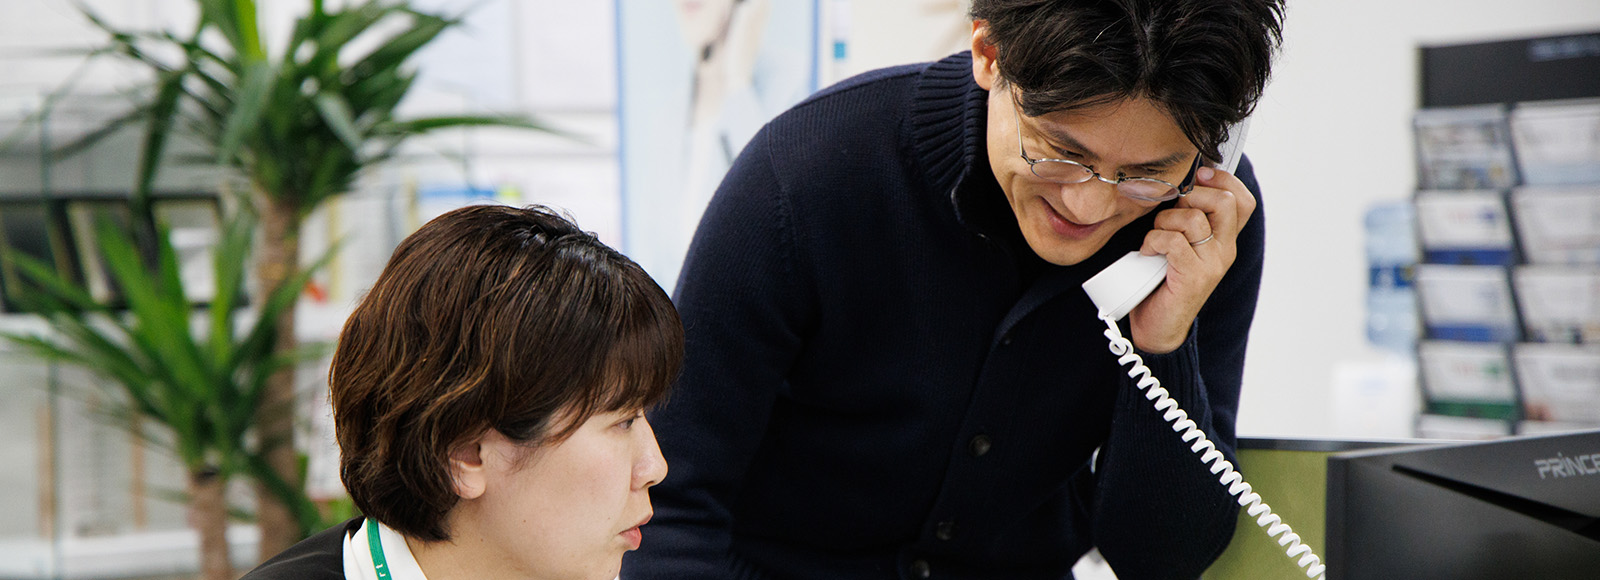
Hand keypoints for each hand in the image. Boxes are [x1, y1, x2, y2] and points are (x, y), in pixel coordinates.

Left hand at [1127, 166, 1257, 352]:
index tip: (1198, 176)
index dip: (1224, 180)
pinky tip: (1147, 251)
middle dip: (1191, 196)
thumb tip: (1178, 184)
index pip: (1243, 201)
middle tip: (1171, 212)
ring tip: (1154, 236)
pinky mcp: (1193, 276)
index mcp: (1224, 241)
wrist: (1158, 326)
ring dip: (1164, 221)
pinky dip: (1154, 240)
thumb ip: (1186, 219)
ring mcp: (1211, 264)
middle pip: (1224, 202)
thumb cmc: (1163, 280)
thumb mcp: (1180, 244)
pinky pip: (1174, 241)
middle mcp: (1224, 251)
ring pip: (1193, 218)